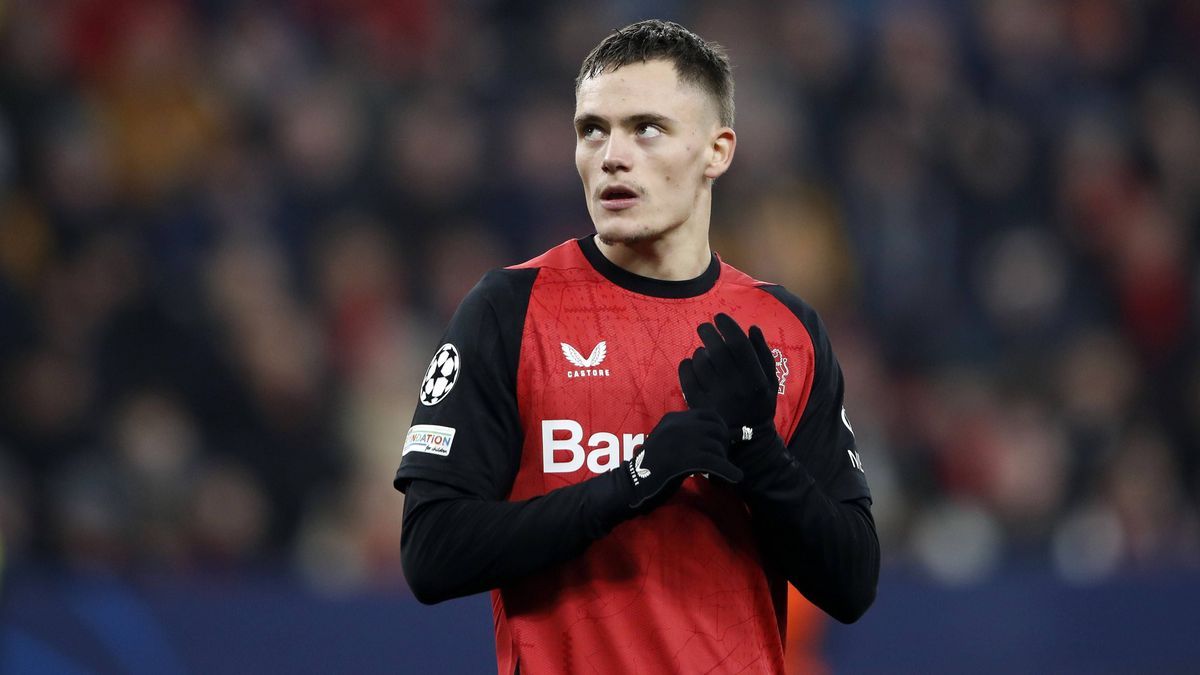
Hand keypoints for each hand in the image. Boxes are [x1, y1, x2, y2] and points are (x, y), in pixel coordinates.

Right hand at [621, 409, 742, 508]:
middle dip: (724, 445)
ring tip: (723, 473)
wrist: (630, 484)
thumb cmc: (651, 468)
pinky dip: (728, 470)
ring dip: (723, 461)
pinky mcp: (682, 459)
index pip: (709, 415)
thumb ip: (690, 437)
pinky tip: (735, 477)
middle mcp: (677, 425)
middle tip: (721, 460)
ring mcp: (679, 440)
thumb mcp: (669, 443)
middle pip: (716, 429)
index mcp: (673, 419)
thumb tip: (726, 436)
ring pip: (715, 447)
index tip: (723, 443)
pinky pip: (714, 462)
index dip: (721, 429)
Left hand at [678, 313, 777, 439]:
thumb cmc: (759, 404)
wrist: (747, 440)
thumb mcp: (771, 381)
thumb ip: (764, 353)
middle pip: (717, 348)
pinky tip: (691, 364)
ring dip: (699, 350)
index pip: (739, 344)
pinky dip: (686, 365)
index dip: (728, 326)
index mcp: (756, 379)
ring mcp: (716, 397)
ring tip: (703, 352)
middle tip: (704, 327)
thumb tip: (752, 328)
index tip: (720, 317)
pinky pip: (686, 376)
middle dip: (708, 331)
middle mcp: (735, 387)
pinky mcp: (699, 405)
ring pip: (701, 361)